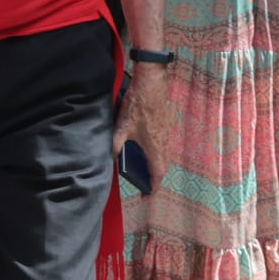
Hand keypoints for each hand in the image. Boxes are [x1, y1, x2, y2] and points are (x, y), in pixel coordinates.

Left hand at [114, 63, 171, 184]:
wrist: (152, 84)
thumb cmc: (138, 106)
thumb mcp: (121, 127)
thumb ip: (115, 145)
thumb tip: (110, 157)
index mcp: (155, 147)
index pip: (158, 174)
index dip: (154, 186)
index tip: (149, 195)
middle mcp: (164, 143)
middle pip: (162, 166)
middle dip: (155, 177)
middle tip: (146, 184)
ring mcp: (167, 133)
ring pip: (164, 154)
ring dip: (156, 163)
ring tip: (145, 168)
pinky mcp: (166, 124)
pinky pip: (164, 143)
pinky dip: (157, 150)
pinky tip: (146, 146)